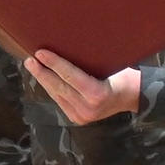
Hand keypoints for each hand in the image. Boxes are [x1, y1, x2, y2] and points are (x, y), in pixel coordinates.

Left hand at [24, 49, 140, 123]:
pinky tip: (44, 78)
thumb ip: (89, 63)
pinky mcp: (78, 118)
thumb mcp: (111, 65)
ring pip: (56, 95)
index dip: (53, 64)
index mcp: (97, 94)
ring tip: (33, 66)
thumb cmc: (125, 76)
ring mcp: (81, 116)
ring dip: (43, 80)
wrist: (134, 97)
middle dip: (42, 72)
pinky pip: (60, 100)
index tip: (40, 52)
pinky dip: (52, 88)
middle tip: (30, 59)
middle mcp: (87, 108)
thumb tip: (67, 46)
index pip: (70, 76)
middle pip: (59, 87)